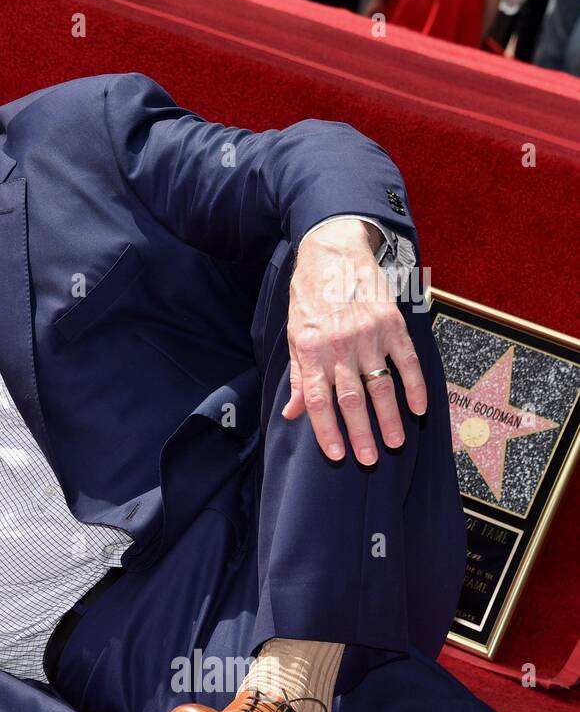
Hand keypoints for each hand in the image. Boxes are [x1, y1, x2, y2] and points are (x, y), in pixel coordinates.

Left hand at [284, 218, 426, 464]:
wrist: (332, 252)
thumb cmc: (309, 297)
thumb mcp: (294, 336)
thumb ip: (299, 377)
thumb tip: (292, 413)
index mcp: (311, 351)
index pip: (318, 401)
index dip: (326, 431)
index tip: (336, 455)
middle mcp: (339, 346)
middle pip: (351, 399)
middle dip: (361, 433)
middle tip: (368, 460)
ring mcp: (368, 335)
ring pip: (381, 386)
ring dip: (389, 418)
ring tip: (394, 444)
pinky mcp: (391, 323)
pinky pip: (406, 361)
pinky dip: (415, 387)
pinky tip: (419, 409)